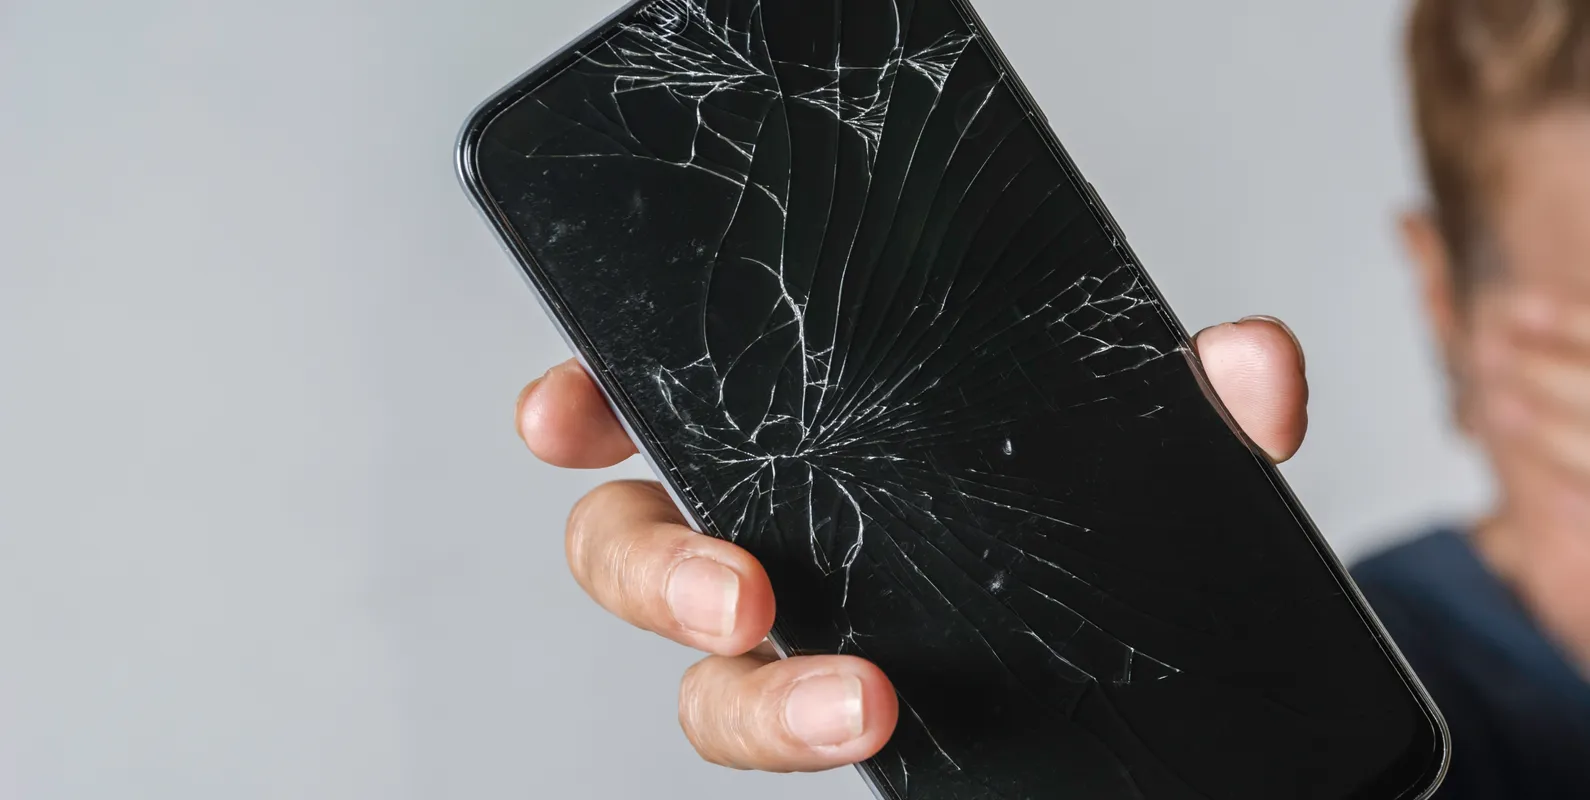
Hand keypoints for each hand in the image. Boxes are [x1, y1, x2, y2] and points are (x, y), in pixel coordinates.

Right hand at [515, 317, 1308, 772]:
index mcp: (786, 433)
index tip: (560, 412)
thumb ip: (1184, 389)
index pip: (651, 406)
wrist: (1125, 596)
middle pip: (631, 551)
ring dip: (755, 698)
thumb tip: (1256, 369)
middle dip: (656, 572)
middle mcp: (765, 532)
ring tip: (854, 702)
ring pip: (702, 682)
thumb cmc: (1069, 479)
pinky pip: (789, 737)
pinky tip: (877, 733)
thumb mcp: (1127, 418)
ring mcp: (798, 633)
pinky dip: (817, 741)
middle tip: (739, 590)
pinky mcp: (842, 709)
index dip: (582, 407)